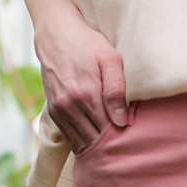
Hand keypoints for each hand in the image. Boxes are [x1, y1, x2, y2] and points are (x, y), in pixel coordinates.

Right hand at [34, 6, 129, 151]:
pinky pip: (68, 135)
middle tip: (125, 150)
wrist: (56, 34)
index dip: (121, 139)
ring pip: (80, 141)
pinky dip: (81, 142)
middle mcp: (69, 105)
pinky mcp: (53, 110)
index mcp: (87, 95)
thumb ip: (116, 90)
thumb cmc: (88, 43)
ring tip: (111, 152)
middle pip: (94, 139)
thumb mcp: (110, 59)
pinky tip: (94, 146)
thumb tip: (122, 121)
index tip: (133, 142)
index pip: (108, 130)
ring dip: (95, 148)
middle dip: (109, 147)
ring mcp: (59, 109)